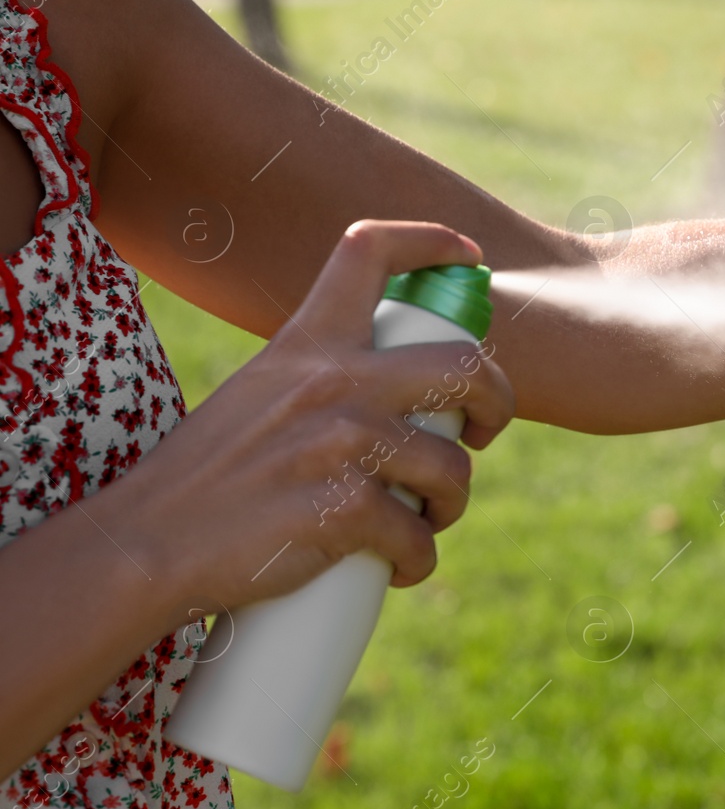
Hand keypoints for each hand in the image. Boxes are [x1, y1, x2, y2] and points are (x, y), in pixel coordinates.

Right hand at [87, 221, 515, 631]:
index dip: (432, 240)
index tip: (469, 255)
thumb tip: (404, 398)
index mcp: (306, 342)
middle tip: (479, 434)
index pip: (369, 251)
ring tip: (426, 521)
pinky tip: (400, 568)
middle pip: (463, 365)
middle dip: (496, 402)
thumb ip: (324, 382)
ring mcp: (339, 442)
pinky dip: (419, 561)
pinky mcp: (343, 508)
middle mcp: (331, 380)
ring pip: (452, 466)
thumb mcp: (261, 396)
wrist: (144, 547)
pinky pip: (418, 536)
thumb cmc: (208, 479)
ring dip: (453, 502)